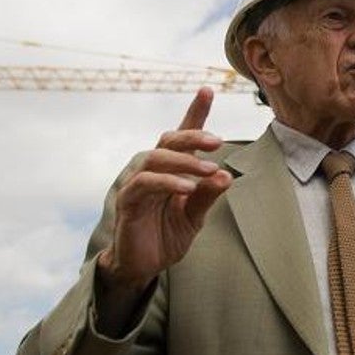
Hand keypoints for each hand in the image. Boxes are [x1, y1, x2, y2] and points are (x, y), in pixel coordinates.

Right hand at [98, 87, 232, 291]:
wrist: (144, 266)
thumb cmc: (167, 235)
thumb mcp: (195, 215)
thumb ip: (208, 195)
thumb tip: (226, 175)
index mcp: (171, 169)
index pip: (182, 136)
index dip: (194, 112)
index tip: (207, 89)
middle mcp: (152, 170)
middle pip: (169, 140)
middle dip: (193, 136)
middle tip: (218, 141)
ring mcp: (137, 184)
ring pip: (156, 157)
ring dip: (184, 161)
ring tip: (208, 169)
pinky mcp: (127, 201)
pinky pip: (145, 183)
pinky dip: (167, 182)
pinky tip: (187, 187)